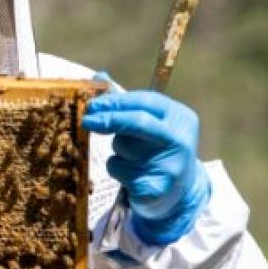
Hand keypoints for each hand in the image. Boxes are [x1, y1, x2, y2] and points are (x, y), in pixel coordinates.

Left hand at [82, 85, 210, 244]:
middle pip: (138, 122)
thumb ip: (125, 102)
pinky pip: (120, 171)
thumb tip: (98, 76)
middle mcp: (180, 140)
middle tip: (87, 120)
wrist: (180, 192)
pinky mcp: (156, 188)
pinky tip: (132, 176)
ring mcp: (171, 166)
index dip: (115, 101)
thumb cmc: (157, 149)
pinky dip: (117, 170)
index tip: (92, 104)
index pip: (145, 101)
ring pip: (123, 148)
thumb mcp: (149, 122)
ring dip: (116, 151)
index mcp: (180, 117)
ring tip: (132, 158)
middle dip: (109, 119)